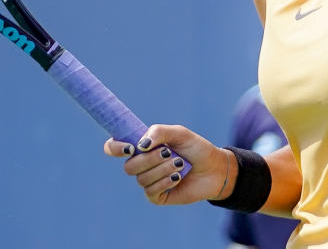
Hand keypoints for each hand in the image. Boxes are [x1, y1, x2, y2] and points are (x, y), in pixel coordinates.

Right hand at [103, 124, 229, 204]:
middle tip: (170, 153)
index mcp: (142, 147)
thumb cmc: (196, 148)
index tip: (130, 147)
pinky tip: (177, 177)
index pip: (113, 147)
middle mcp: (142, 164)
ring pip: (141, 178)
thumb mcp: (179, 133)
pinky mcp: (157, 196)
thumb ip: (159, 132)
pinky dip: (164, 182)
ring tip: (180, 164)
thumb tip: (140, 145)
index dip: (115, 148)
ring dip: (162, 169)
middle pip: (129, 166)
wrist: (214, 168)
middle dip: (150, 159)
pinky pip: (150, 191)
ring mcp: (149, 181)